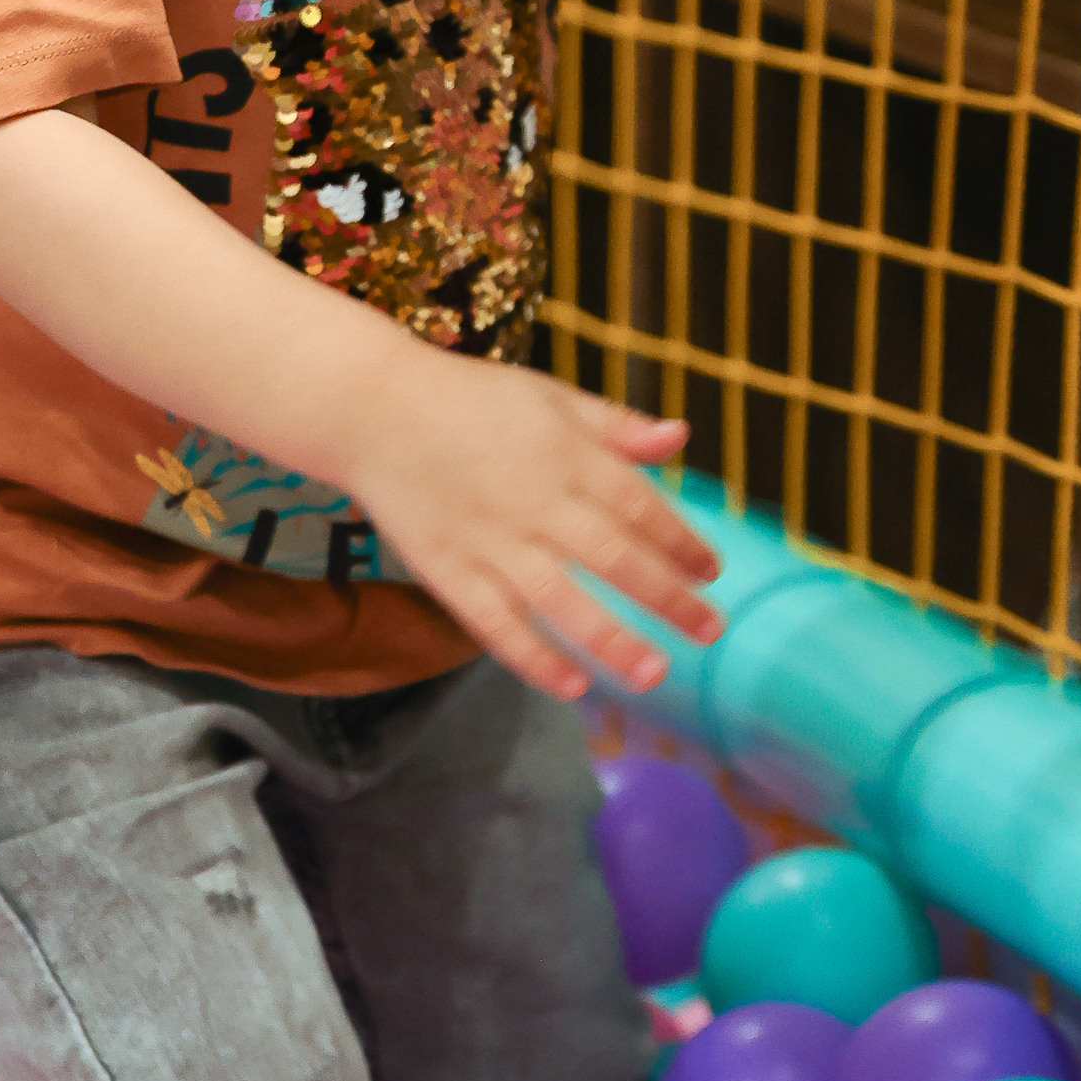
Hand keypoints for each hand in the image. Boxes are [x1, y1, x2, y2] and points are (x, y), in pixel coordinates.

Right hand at [344, 349, 723, 701]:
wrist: (371, 407)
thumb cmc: (468, 398)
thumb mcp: (549, 395)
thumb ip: (615, 424)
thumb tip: (681, 437)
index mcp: (565, 453)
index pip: (640, 505)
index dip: (681, 542)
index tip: (710, 573)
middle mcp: (534, 500)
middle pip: (614, 558)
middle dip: (668, 599)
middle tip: (710, 631)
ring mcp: (490, 540)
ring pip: (562, 601)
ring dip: (613, 641)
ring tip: (655, 674)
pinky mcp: (448, 570)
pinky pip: (496, 624)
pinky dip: (533, 657)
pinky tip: (571, 685)